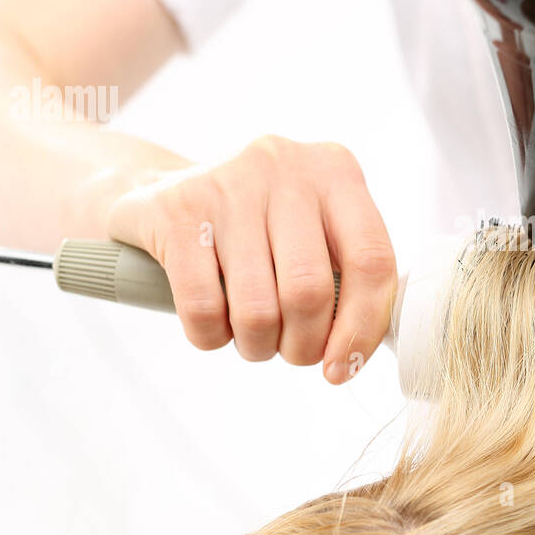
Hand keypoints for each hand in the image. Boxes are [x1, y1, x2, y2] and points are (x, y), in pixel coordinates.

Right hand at [106, 138, 395, 382]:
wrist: (163, 192)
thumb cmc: (261, 231)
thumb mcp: (316, 232)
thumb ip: (352, 278)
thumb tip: (359, 351)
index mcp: (336, 171)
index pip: (372, 261)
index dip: (363, 328)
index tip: (341, 368)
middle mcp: (287, 166)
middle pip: (310, 292)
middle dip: (302, 345)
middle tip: (291, 351)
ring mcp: (228, 183)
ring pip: (256, 309)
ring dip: (257, 346)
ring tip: (253, 338)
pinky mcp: (176, 210)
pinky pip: (203, 308)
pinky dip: (211, 337)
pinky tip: (214, 324)